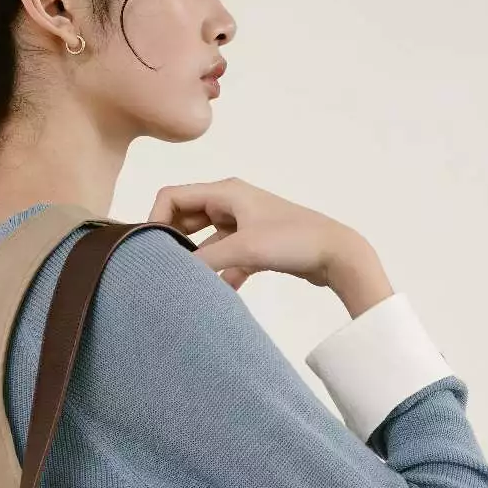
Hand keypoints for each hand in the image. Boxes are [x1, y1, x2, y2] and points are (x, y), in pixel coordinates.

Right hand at [147, 176, 364, 291]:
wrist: (337, 254)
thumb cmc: (294, 240)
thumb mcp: (243, 249)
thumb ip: (204, 260)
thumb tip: (171, 274)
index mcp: (226, 192)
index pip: (172, 196)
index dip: (155, 219)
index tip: (150, 249)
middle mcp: (231, 203)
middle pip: (185, 218)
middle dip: (173, 242)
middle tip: (162, 268)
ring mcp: (243, 224)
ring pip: (205, 241)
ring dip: (197, 262)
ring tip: (185, 284)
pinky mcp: (255, 245)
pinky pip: (225, 258)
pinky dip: (220, 274)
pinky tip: (219, 295)